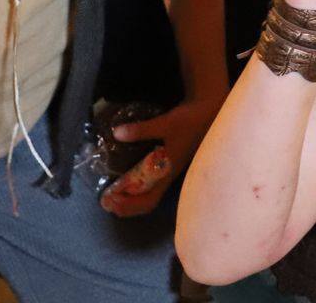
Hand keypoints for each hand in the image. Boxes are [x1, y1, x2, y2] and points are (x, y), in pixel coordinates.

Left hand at [98, 96, 220, 216]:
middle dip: (125, 205)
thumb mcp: (165, 124)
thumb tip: (116, 133)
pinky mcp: (169, 162)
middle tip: (106, 199)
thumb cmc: (190, 120)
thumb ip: (141, 130)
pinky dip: (136, 185)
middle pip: (147, 202)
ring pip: (148, 194)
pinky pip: (151, 182)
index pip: (149, 201)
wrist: (210, 111)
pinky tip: (127, 177)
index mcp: (168, 172)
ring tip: (112, 192)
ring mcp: (169, 170)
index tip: (111, 197)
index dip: (129, 205)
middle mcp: (168, 176)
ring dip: (129, 197)